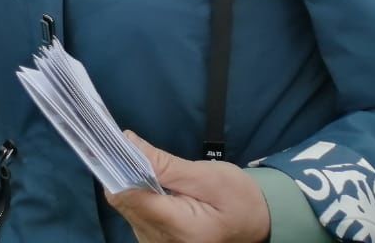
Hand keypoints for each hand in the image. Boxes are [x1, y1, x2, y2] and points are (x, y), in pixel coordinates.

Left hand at [105, 132, 269, 242]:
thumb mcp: (208, 177)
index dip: (119, 168)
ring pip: (125, 206)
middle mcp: (161, 242)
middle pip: (124, 201)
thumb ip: (166, 164)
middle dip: (125, 173)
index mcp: (179, 229)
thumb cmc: (239, 199)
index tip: (118, 144)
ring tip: (150, 168)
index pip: (129, 197)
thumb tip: (128, 142)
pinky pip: (133, 212)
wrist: (257, 223)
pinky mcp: (154, 239)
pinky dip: (138, 194)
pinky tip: (152, 183)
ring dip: (131, 183)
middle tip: (136, 150)